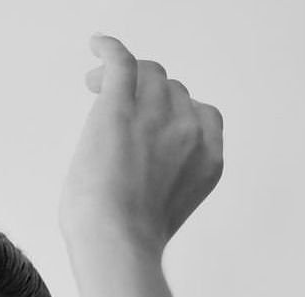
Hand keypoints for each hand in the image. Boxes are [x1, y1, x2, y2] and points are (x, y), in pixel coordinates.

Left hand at [58, 33, 224, 255]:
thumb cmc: (129, 242)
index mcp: (208, 158)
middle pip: (173, 92)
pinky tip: (96, 46)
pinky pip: (122, 63)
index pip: (198, 115)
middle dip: (147, 95)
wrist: (116, 242)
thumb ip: (163, 183)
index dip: (173, 111)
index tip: (151, 118)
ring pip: (148, 75)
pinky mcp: (121, 107)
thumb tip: (132, 178)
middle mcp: (190, 130)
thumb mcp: (164, 212)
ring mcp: (157, 114)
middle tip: (113, 102)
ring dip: (124, 76)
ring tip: (96, 84)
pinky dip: (109, 50)